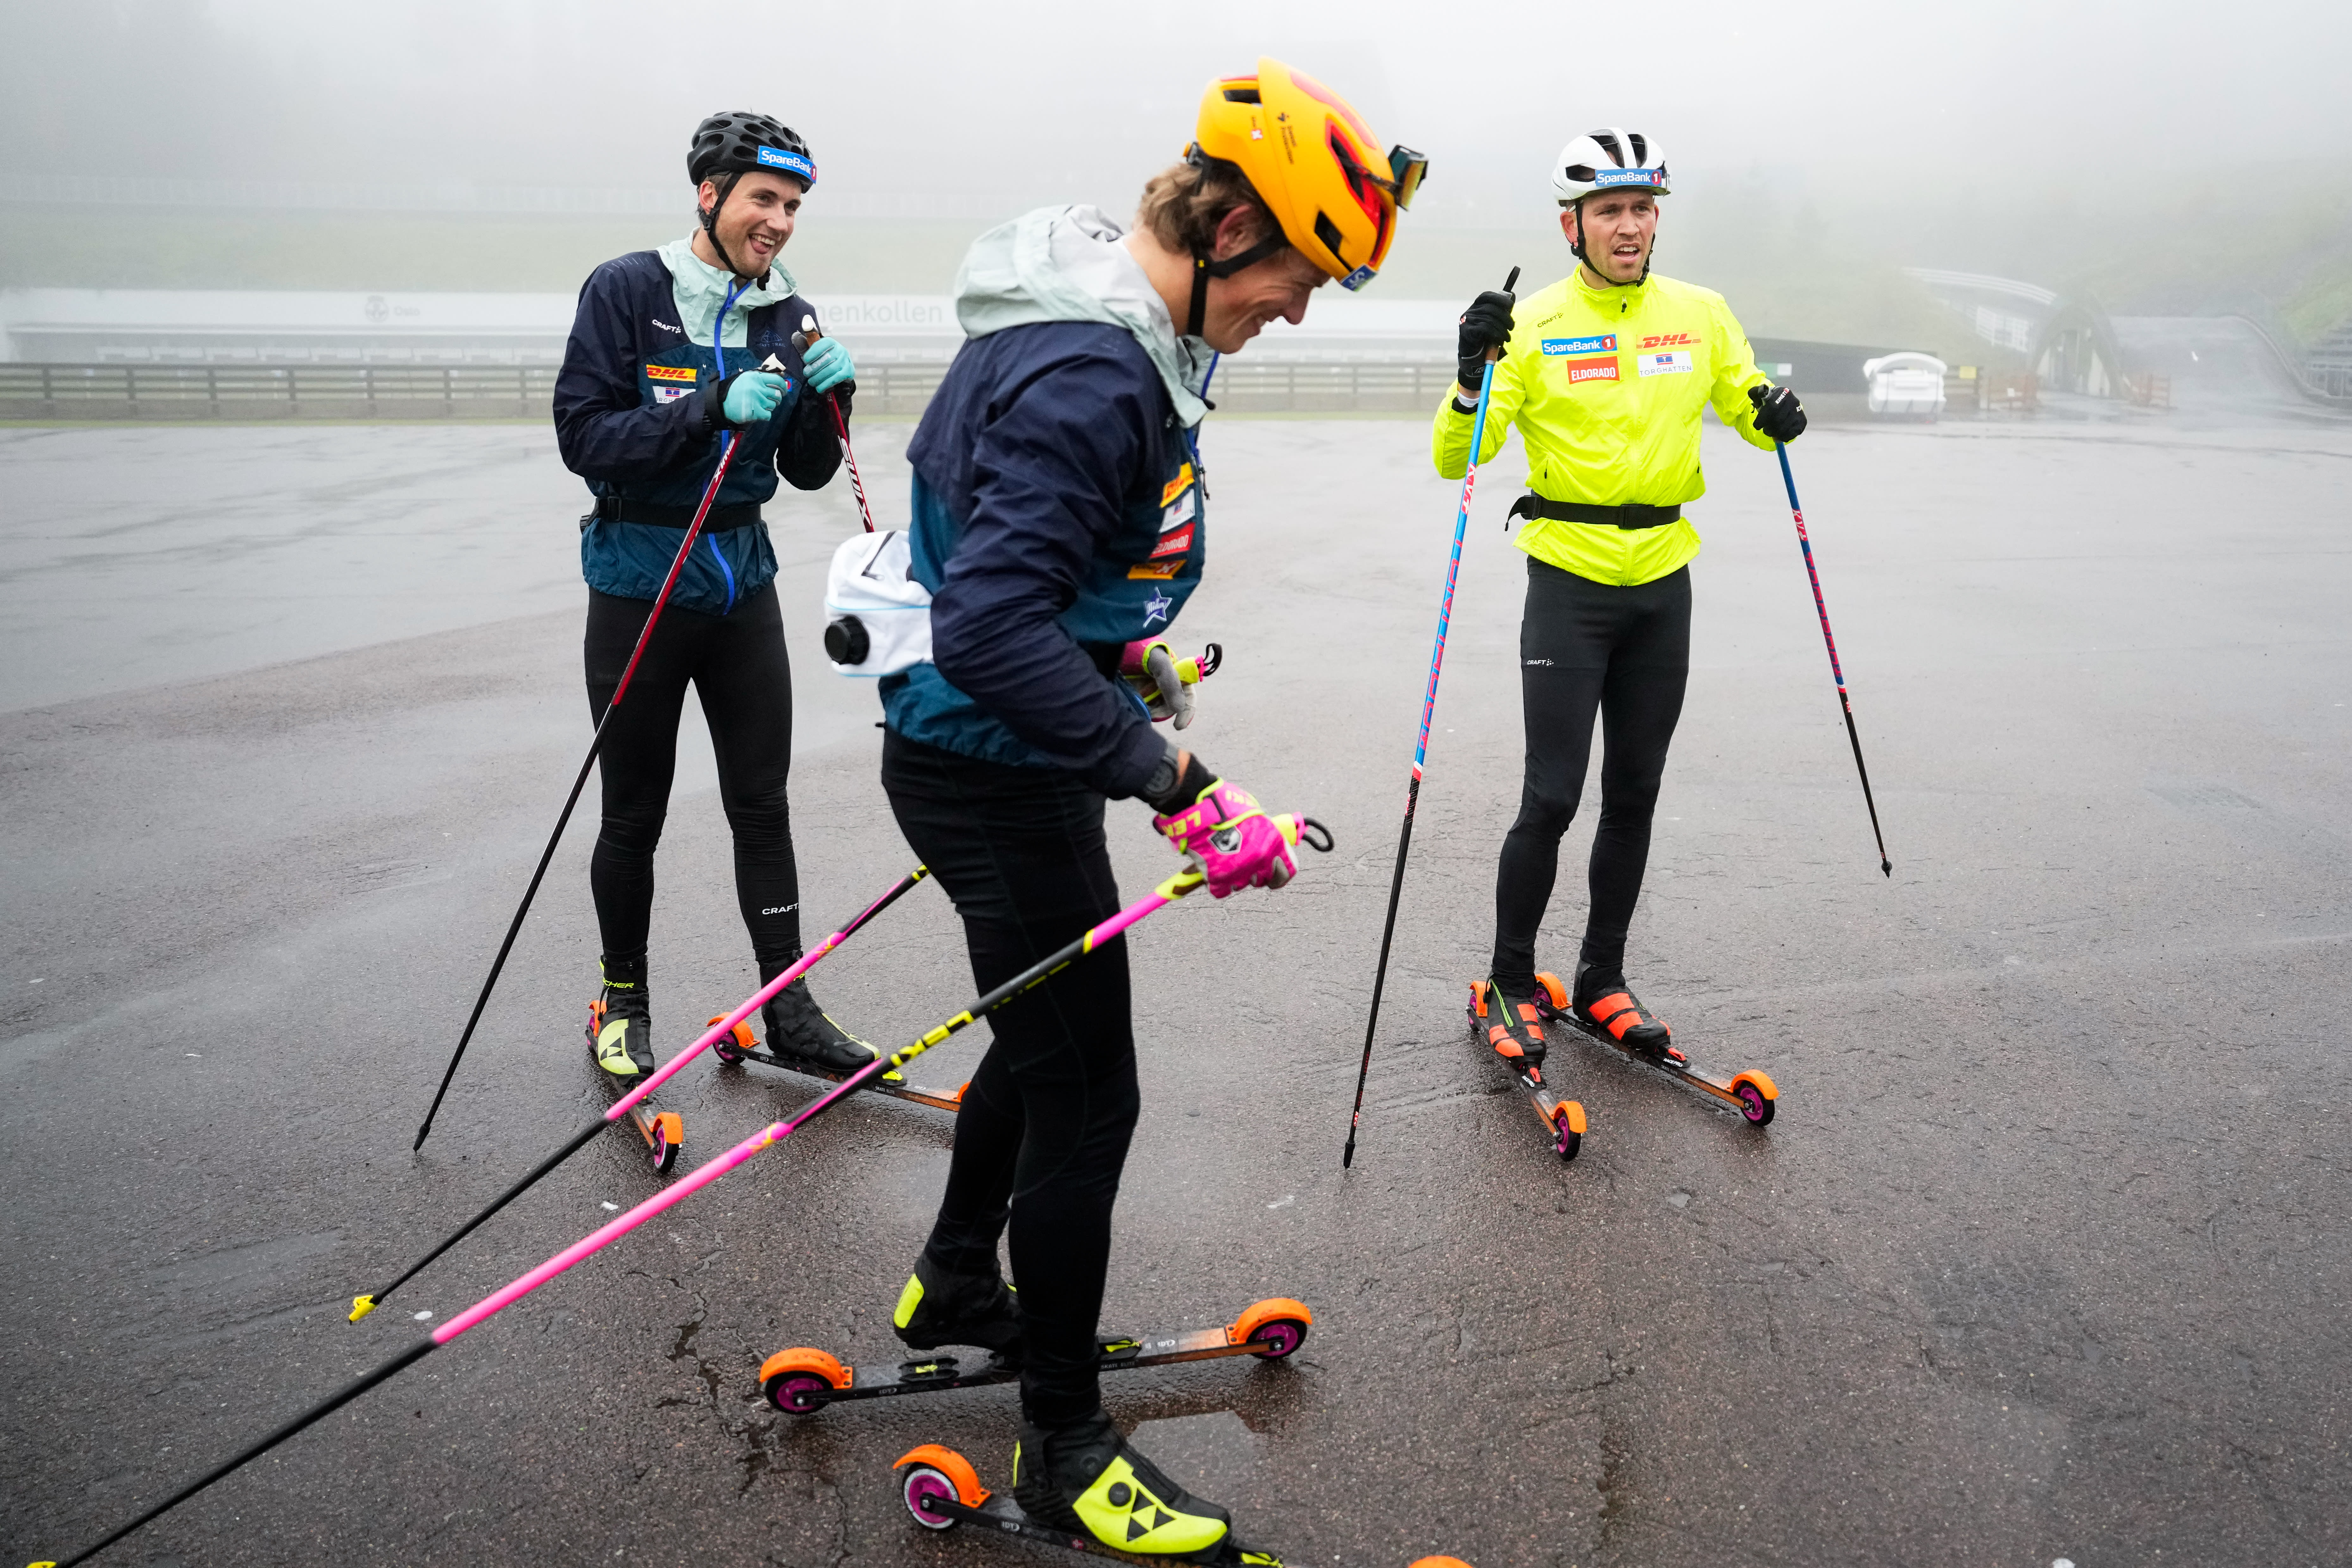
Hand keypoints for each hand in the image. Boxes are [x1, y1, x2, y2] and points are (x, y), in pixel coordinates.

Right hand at [721, 370, 789, 425]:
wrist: (721, 403)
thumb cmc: (734, 389)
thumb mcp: (746, 377)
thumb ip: (761, 375)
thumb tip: (780, 374)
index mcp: (757, 378)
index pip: (778, 380)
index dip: (783, 386)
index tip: (783, 390)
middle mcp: (758, 388)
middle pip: (777, 394)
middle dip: (776, 398)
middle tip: (771, 399)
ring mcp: (757, 400)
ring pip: (773, 405)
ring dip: (769, 406)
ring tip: (760, 405)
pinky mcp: (756, 412)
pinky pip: (768, 415)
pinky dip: (765, 415)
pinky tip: (758, 412)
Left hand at [802, 334, 855, 395]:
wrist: (837, 370)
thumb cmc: (822, 359)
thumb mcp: (812, 352)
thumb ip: (804, 345)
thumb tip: (795, 336)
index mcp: (830, 342)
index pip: (823, 344)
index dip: (813, 352)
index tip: (805, 360)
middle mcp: (840, 349)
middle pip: (826, 359)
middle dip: (814, 368)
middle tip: (806, 374)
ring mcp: (846, 361)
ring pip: (831, 369)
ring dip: (819, 377)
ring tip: (812, 382)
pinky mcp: (849, 371)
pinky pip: (837, 378)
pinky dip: (826, 384)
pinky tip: (819, 387)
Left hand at [1119, 639, 1215, 728]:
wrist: (1116, 641)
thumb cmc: (1141, 646)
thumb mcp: (1158, 660)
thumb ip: (1170, 681)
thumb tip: (1178, 708)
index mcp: (1175, 676)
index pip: (1187, 697)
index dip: (1187, 712)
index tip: (1178, 726)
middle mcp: (1163, 686)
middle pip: (1170, 708)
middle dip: (1162, 712)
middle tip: (1150, 712)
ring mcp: (1148, 691)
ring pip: (1154, 710)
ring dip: (1149, 713)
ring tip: (1138, 706)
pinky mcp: (1133, 695)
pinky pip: (1140, 709)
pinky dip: (1138, 711)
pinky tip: (1131, 707)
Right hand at [1154, 777, 1298, 898]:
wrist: (1200, 809)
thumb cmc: (1226, 807)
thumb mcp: (1255, 816)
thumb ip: (1264, 834)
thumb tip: (1267, 845)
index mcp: (1274, 844)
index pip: (1287, 872)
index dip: (1279, 877)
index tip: (1274, 880)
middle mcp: (1260, 860)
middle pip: (1262, 880)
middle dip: (1253, 874)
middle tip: (1241, 862)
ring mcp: (1240, 871)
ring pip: (1241, 885)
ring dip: (1234, 877)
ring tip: (1223, 858)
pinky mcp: (1218, 878)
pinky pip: (1220, 890)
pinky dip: (1216, 883)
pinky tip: (1211, 867)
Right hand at [1456, 286, 1516, 393]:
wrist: (1472, 357)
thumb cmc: (1484, 339)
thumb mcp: (1493, 323)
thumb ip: (1500, 312)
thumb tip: (1512, 298)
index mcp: (1476, 307)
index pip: (1486, 296)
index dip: (1499, 299)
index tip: (1510, 305)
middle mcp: (1470, 312)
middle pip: (1491, 309)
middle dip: (1505, 318)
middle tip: (1512, 327)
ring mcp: (1467, 321)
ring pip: (1489, 320)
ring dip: (1502, 329)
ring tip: (1507, 337)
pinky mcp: (1467, 331)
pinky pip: (1485, 329)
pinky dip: (1496, 335)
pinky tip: (1500, 341)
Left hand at [1749, 383, 1806, 442]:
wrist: (1783, 402)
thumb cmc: (1769, 399)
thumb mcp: (1760, 393)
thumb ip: (1754, 393)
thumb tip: (1752, 394)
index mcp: (1782, 392)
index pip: (1772, 408)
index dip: (1762, 420)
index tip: (1757, 426)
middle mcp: (1793, 400)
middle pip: (1779, 420)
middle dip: (1769, 429)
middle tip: (1765, 431)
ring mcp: (1799, 411)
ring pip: (1785, 428)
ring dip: (1775, 434)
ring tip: (1771, 433)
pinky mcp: (1802, 420)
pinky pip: (1793, 432)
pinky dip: (1785, 437)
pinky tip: (1780, 436)